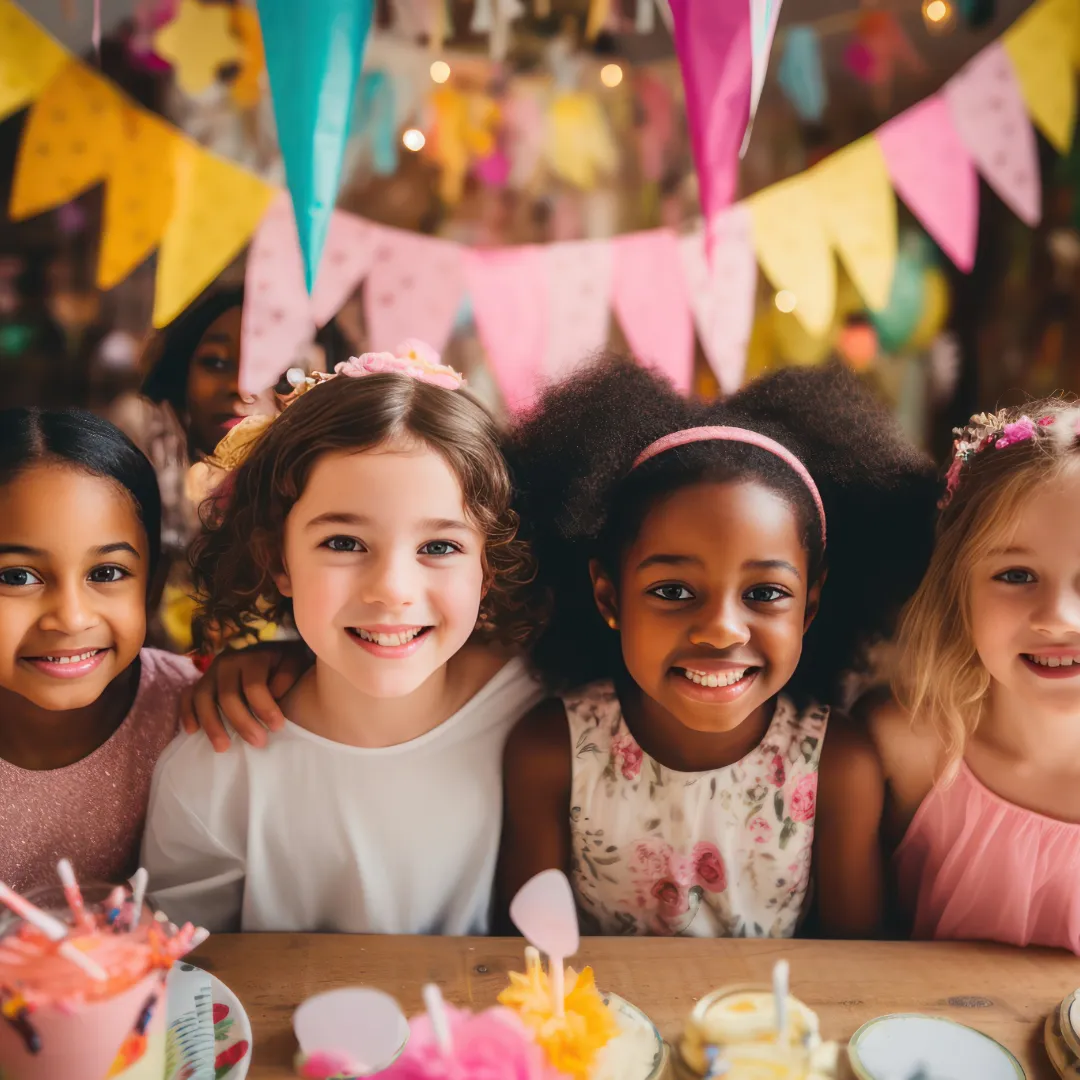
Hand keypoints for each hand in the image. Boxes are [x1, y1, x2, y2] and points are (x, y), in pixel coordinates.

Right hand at [180, 642, 310, 751]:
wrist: (264, 643)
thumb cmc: (281, 659)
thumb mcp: (292, 662)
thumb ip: (286, 676)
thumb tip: (274, 694)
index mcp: (252, 658)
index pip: (254, 686)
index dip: (265, 708)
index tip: (278, 727)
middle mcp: (227, 663)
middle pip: (227, 696)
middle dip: (242, 722)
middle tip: (258, 742)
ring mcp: (211, 672)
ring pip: (203, 698)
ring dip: (211, 724)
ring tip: (223, 748)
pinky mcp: (201, 680)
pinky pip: (187, 696)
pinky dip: (186, 712)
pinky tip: (191, 731)